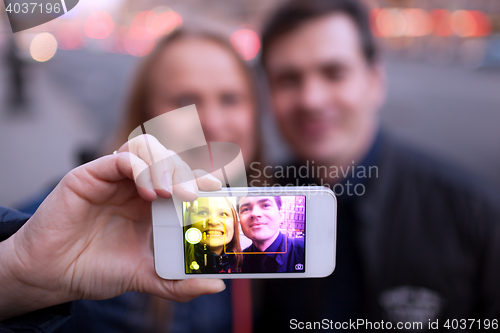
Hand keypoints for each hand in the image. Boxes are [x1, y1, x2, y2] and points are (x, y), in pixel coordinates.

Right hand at [0, 135, 223, 319]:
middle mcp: (134, 186)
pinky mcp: (91, 175)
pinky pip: (122, 158)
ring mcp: (113, 178)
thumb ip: (178, 283)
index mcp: (149, 204)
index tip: (217, 188)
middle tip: (195, 193)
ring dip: (164, 165)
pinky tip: (149, 191)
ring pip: (147, 149)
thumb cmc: (95, 269)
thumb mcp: (145, 275)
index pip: (180, 179)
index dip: (199, 178)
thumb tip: (216, 285)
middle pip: (168, 160)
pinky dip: (141, 168)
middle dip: (185, 171)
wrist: (51, 275)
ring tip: (170, 192)